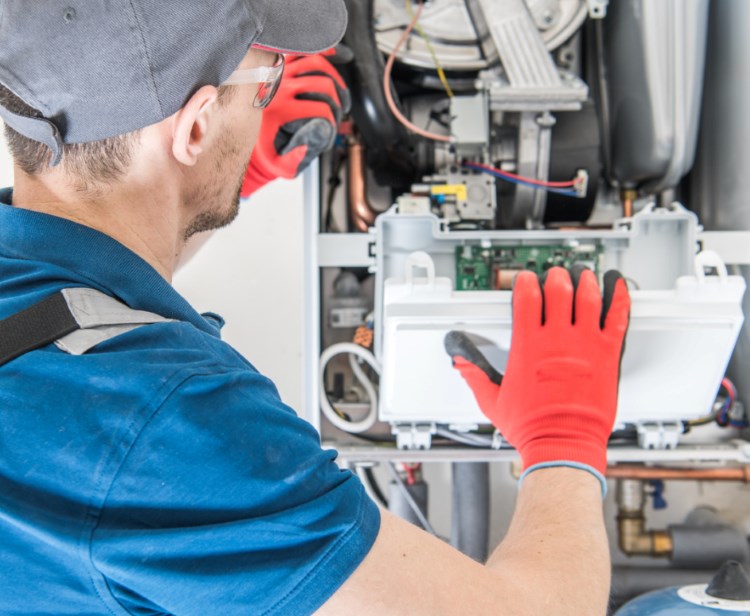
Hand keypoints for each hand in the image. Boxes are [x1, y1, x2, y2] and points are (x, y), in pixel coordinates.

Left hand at [240, 52, 349, 196]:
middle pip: (323, 84)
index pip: (320, 109)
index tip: (332, 127)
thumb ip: (294, 161)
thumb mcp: (277, 163)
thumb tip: (309, 147)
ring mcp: (280, 72)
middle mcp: (279, 88)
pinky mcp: (279, 64)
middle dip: (337, 101)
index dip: (333, 120)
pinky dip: (320, 53)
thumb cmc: (264, 147)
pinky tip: (332, 59)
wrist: (241, 131)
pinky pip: (303, 51)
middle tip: (338, 112)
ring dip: (334, 77)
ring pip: (316, 63)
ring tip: (338, 93)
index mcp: (280, 110)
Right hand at [444, 266, 629, 486]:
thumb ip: (475, 376)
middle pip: (558, 289)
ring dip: (585, 281)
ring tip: (583, 275)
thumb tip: (461, 363)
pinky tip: (618, 287)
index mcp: (528, 346)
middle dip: (556, 277)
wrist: (563, 445)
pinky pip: (617, 318)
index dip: (525, 282)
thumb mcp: (492, 401)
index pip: (526, 297)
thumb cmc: (532, 427)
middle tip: (556, 275)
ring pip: (588, 297)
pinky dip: (619, 298)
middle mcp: (557, 340)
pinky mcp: (607, 355)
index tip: (525, 279)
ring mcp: (585, 345)